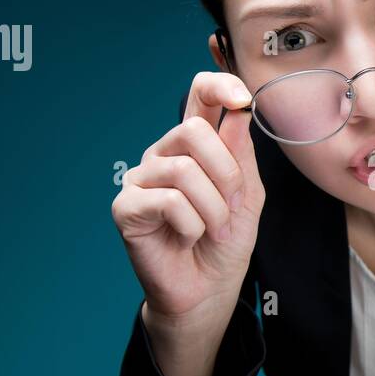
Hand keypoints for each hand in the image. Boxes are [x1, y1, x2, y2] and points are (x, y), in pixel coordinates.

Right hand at [111, 71, 264, 318]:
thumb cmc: (225, 241)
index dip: (219, 86)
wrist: (208, 290)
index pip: (199, 95)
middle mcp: (165, 153)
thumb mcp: (247, 195)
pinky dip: (190, 225)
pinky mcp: (126, 206)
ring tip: (212, 230)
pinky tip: (186, 237)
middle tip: (232, 207)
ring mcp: (142, 178)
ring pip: (185, 170)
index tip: (242, 99)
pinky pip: (168, 200)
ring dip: (213, 208)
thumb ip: (241, 155)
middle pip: (195, 130)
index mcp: (196, 145)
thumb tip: (237, 114)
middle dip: (227, 174)